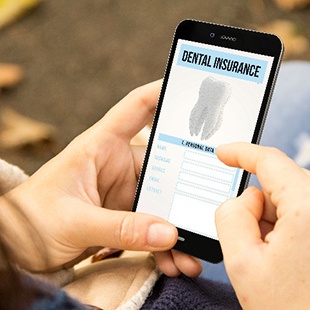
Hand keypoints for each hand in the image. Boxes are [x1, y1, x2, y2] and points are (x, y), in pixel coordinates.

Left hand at [1, 80, 200, 276]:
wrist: (17, 247)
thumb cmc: (32, 219)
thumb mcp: (74, 221)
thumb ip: (120, 227)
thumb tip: (167, 233)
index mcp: (100, 146)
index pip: (135, 109)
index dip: (162, 93)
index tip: (191, 88)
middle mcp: (117, 165)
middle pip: (163, 165)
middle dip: (185, 187)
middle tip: (207, 205)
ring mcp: (123, 192)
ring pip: (161, 201)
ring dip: (176, 227)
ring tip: (190, 254)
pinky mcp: (124, 215)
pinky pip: (152, 226)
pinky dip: (163, 244)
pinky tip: (174, 262)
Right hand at [216, 143, 309, 308]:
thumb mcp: (242, 263)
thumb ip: (229, 216)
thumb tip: (241, 198)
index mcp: (309, 209)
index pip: (270, 162)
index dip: (241, 153)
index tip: (224, 153)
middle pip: (276, 187)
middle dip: (255, 209)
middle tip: (251, 247)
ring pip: (287, 203)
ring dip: (269, 224)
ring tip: (272, 263)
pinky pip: (298, 216)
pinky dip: (283, 231)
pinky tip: (284, 261)